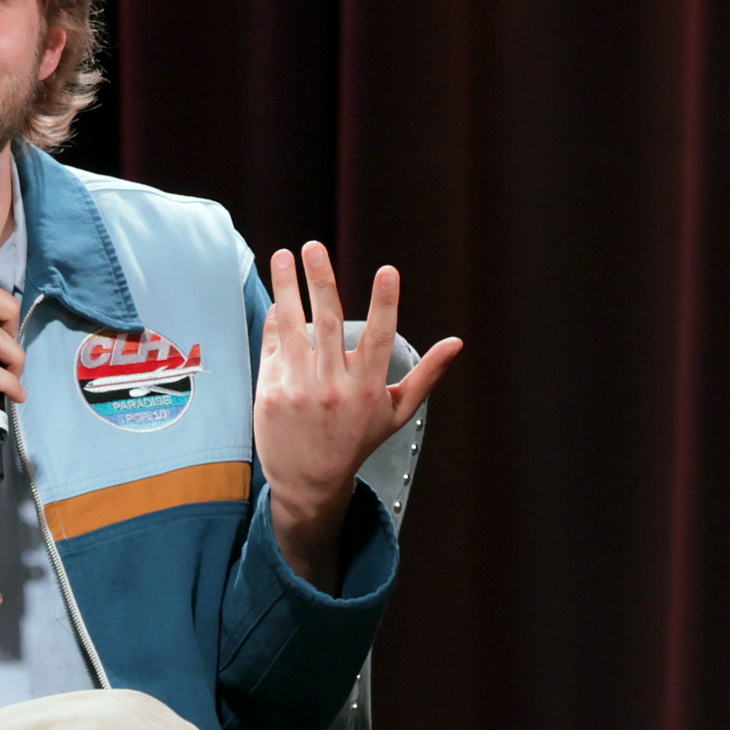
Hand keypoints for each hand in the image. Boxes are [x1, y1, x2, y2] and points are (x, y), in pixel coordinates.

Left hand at [253, 242, 462, 582]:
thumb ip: (426, 375)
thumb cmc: (358, 441)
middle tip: (314, 246)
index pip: (379, 338)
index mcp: (368, 389)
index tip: (389, 270)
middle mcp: (334, 388)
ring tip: (284, 254)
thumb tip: (458, 343)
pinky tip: (279, 300)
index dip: (385, 304)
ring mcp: (300, 390)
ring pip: (294, 329)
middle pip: (328, 324)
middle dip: (322, 281)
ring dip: (288, 288)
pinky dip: (276, 321)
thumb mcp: (397, 413)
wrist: (309, 483)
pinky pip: (274, 347)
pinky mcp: (272, 394)